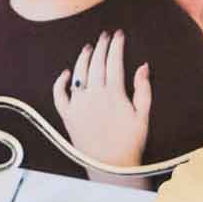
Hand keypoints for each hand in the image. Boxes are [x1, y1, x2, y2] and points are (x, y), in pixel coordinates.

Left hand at [51, 30, 150, 171]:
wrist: (111, 167)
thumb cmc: (130, 142)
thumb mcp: (143, 115)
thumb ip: (143, 88)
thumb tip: (143, 65)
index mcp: (114, 93)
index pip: (113, 61)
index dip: (116, 45)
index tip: (118, 35)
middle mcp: (93, 96)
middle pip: (95, 63)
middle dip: (101, 46)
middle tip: (105, 36)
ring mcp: (78, 105)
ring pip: (78, 74)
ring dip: (83, 58)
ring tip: (88, 48)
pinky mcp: (68, 117)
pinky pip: (59, 95)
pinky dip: (60, 82)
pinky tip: (66, 73)